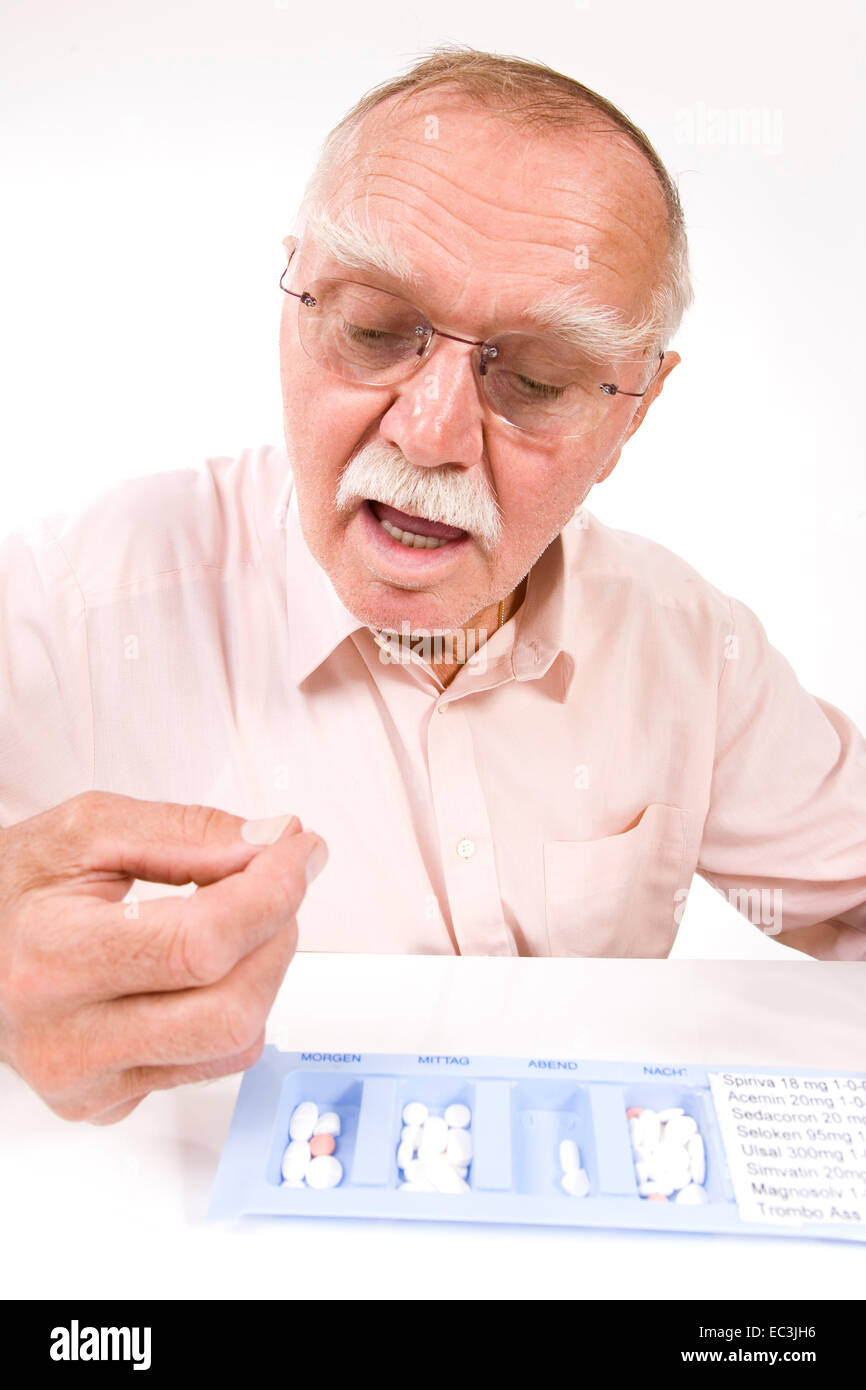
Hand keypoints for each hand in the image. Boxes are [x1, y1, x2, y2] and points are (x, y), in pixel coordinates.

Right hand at [0, 790, 326, 1122]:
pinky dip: (232, 1007)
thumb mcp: (85, 830)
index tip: (298, 851)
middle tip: (272, 882)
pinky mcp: (106, 1103)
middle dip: (277, 932)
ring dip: (263, 970)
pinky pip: (212, 1065)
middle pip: (231, 1007)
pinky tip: (201, 971)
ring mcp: (86, 1081)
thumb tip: (272, 843)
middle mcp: (64, 1036)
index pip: (200, 944)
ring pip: (235, 1043)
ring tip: (235, 920)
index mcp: (51, 954)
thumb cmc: (16, 889)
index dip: (272, 892)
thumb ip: (186, 831)